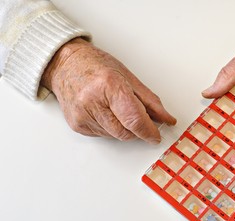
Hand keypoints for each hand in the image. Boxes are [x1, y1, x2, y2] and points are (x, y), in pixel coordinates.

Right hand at [41, 38, 175, 143]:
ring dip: (123, 128)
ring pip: (116, 136)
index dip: (149, 131)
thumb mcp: (128, 77)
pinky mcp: (77, 125)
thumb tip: (166, 119)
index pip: (134, 120)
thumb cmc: (94, 66)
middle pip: (126, 132)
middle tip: (139, 117)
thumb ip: (150, 101)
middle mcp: (93, 101)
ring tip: (116, 107)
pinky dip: (110, 128)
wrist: (64, 65)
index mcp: (109, 86)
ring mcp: (83, 115)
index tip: (156, 135)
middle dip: (137, 129)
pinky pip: (103, 135)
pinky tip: (104, 111)